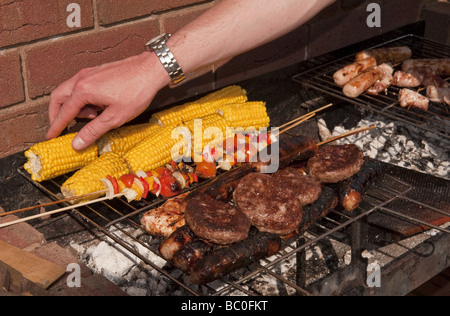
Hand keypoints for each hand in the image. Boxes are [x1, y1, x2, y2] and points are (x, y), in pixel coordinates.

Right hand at [46, 51, 169, 150]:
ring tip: (91, 117)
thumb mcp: (114, 117)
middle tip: (61, 127)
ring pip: (69, 90)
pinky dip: (82, 97)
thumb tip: (76, 143)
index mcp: (83, 91)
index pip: (63, 112)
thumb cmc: (136, 92)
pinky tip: (98, 106)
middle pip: (58, 97)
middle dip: (57, 114)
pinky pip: (80, 85)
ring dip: (72, 106)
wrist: (151, 70)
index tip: (50, 137)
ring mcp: (89, 73)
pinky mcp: (97, 71)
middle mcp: (81, 79)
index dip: (56, 127)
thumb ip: (93, 130)